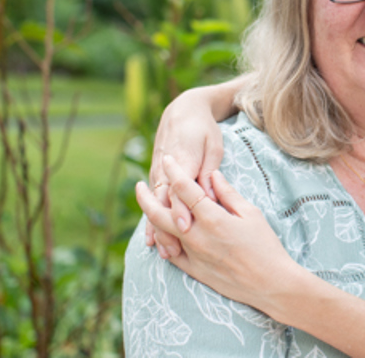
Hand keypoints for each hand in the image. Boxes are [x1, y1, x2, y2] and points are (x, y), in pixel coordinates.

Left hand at [136, 154, 295, 311]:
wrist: (269, 283)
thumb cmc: (265, 245)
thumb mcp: (251, 213)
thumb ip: (228, 193)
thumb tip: (212, 175)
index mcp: (213, 218)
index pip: (185, 189)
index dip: (174, 171)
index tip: (167, 159)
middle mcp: (197, 237)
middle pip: (160, 213)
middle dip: (146, 197)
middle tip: (140, 185)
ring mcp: (193, 256)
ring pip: (161, 233)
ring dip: (151, 218)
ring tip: (148, 205)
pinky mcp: (194, 271)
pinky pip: (170, 254)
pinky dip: (162, 241)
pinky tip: (161, 233)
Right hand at [146, 86, 225, 255]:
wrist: (182, 112)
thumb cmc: (204, 130)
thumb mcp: (213, 147)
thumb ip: (209, 172)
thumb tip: (211, 197)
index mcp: (182, 159)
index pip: (180, 189)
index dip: (182, 209)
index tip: (186, 227)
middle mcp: (165, 169)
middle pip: (164, 203)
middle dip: (168, 227)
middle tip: (175, 250)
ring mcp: (158, 174)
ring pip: (156, 206)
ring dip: (159, 230)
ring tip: (166, 253)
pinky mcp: (156, 178)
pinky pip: (153, 203)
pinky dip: (152, 221)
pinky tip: (152, 240)